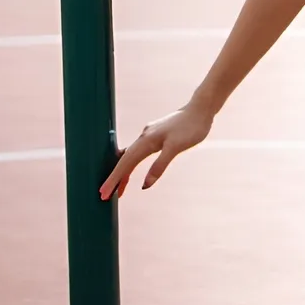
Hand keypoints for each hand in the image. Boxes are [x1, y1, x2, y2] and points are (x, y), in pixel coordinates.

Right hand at [99, 102, 213, 199]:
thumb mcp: (176, 147)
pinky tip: (131, 168)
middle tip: (104, 196)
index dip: (114, 179)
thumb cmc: (192, 127)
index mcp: (147, 140)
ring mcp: (149, 134)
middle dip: (115, 178)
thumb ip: (160, 165)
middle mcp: (144, 136)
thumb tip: (144, 186)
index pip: (126, 163)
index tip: (103, 193)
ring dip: (124, 172)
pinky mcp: (156, 134)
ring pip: (131, 156)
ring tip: (119, 191)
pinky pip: (139, 152)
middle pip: (125, 160)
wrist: (202, 108)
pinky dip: (133, 163)